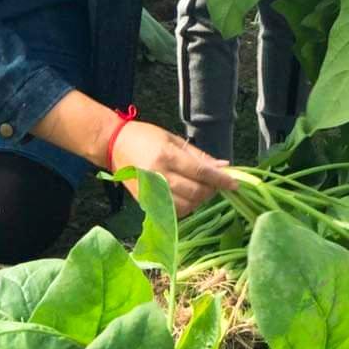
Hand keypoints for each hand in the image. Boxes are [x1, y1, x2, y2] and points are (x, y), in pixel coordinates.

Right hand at [110, 120, 235, 215]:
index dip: (221, 180)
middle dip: (212, 190)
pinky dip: (186, 207)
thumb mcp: (173, 139)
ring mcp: (152, 192)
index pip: (201, 172)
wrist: (112, 145)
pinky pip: (173, 212)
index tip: (235, 184)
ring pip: (187, 206)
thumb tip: (223, 166)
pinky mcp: (146, 203)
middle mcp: (159, 177)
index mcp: (167, 157)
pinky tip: (187, 197)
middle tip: (217, 183)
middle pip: (196, 192)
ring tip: (202, 189)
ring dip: (200, 200)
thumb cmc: (145, 136)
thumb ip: (198, 155)